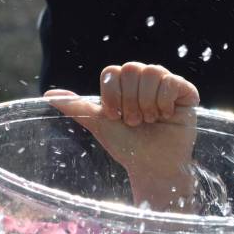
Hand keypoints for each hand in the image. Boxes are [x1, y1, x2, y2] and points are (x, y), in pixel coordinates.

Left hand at [45, 62, 200, 210]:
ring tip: (149, 121)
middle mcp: (144, 79)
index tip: (115, 116)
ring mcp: (166, 84)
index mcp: (124, 84)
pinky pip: (172, 81)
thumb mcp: (98, 124)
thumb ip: (77, 107)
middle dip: (129, 102)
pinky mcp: (185, 91)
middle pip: (132, 69)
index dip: (111, 96)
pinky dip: (164, 102)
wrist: (151, 165)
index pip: (113, 72)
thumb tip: (48, 94)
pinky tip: (165, 117)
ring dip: (146, 103)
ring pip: (152, 72)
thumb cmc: (126, 145)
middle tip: (134, 122)